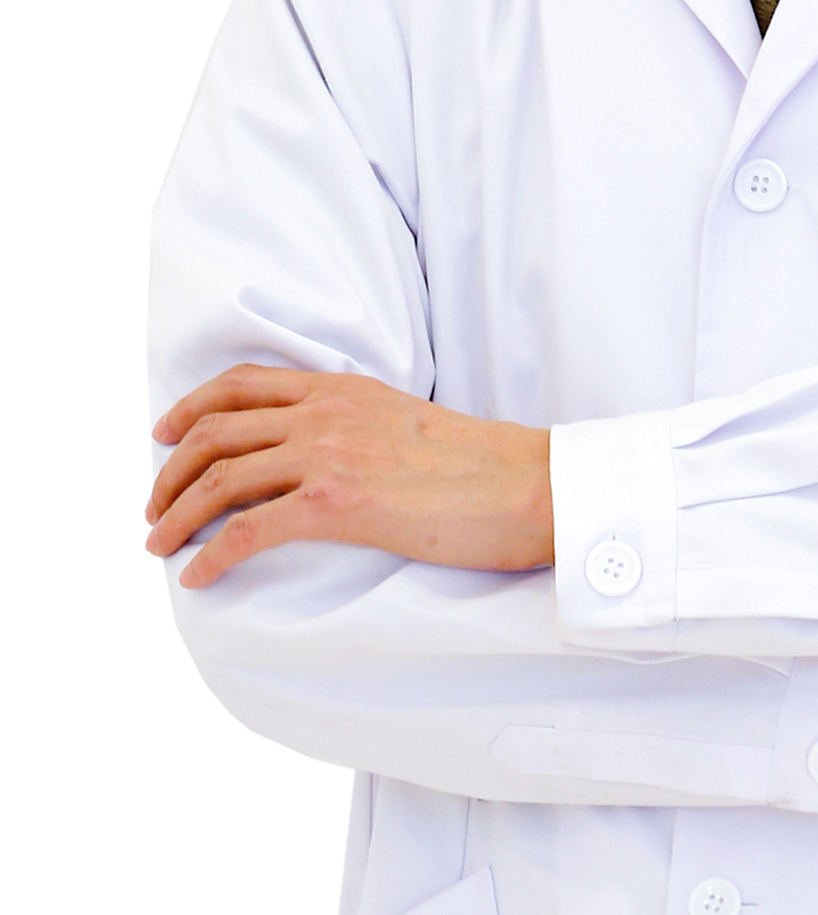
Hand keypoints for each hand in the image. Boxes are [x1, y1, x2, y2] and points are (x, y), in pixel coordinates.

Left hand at [145, 365, 552, 588]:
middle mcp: (326, 412)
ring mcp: (329, 454)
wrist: (520, 483)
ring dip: (177, 515)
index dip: (191, 407)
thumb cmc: (475, 464)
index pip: (244, 383)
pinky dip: (213, 556)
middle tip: (154, 506)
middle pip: (217, 430)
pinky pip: (250, 531)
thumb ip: (353, 423)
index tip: (163, 433)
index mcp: (342, 387)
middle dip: (171, 470)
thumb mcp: (402, 420)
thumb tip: (314, 455)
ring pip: (221, 479)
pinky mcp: (338, 503)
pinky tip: (199, 577)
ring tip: (159, 544)